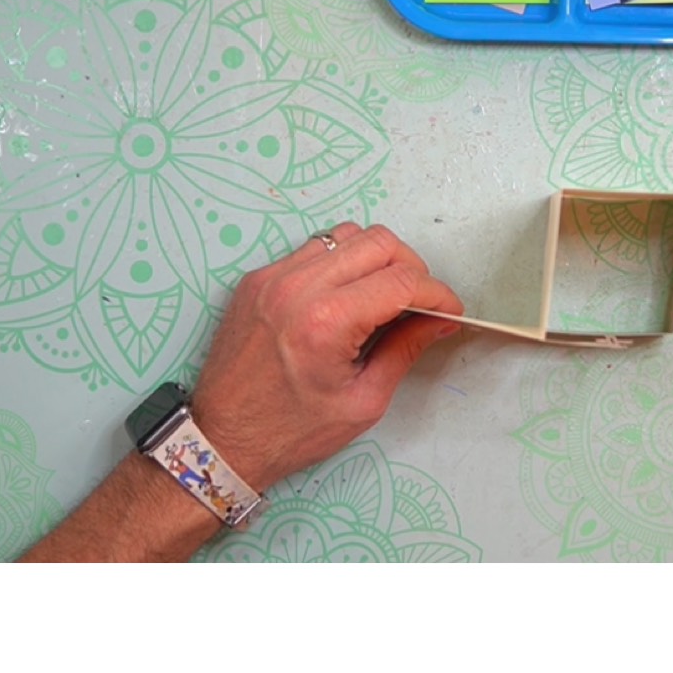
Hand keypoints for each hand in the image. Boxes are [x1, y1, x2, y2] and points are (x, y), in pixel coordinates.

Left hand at [187, 223, 462, 491]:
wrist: (222, 438)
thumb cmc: (290, 431)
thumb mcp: (363, 401)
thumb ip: (405, 350)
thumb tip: (440, 320)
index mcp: (326, 322)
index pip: (402, 281)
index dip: (437, 293)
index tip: (449, 310)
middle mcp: (297, 287)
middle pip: (379, 243)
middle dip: (412, 269)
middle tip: (420, 303)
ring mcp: (273, 277)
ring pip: (346, 234)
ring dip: (376, 259)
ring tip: (383, 296)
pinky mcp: (258, 278)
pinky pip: (313, 249)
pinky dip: (341, 263)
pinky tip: (346, 296)